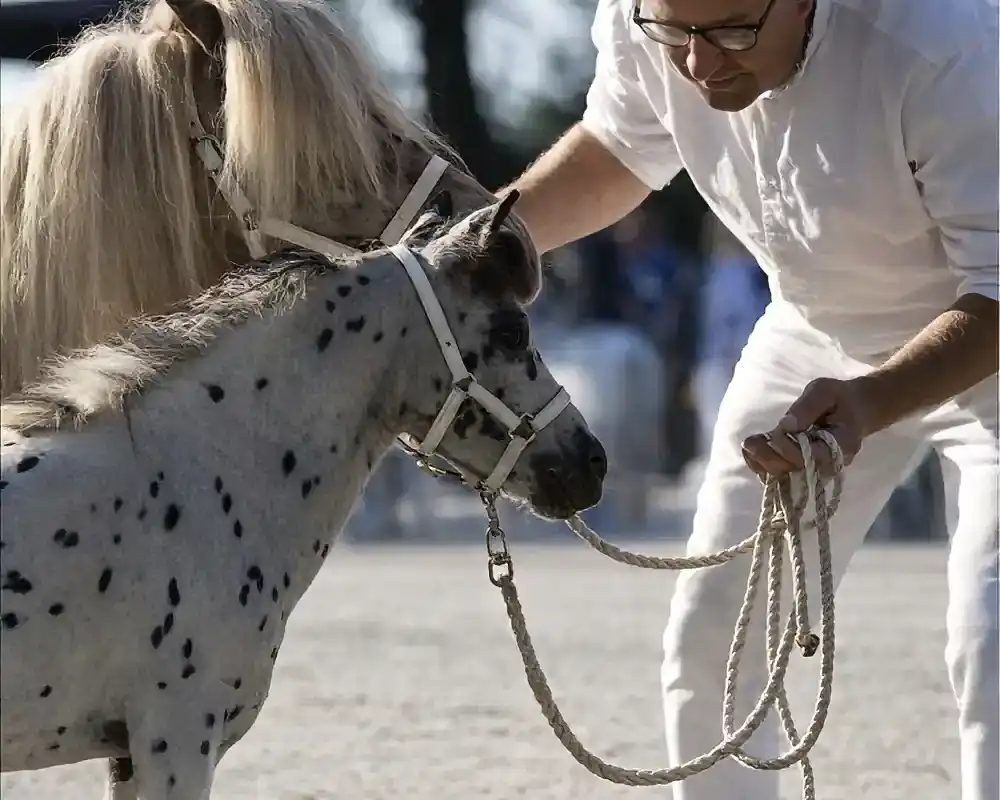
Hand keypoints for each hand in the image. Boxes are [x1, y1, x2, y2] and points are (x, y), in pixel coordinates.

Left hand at [741, 377, 875, 477]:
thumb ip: (808, 407)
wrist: (854, 409)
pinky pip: (782, 471)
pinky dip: (763, 464)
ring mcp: (816, 468)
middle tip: (749, 443)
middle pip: (796, 470)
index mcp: (841, 445)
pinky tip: (750, 452)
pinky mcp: (804, 466)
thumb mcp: (825, 391)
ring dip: (763, 462)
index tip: (773, 436)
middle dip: (770, 458)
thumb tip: (787, 425)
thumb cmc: (840, 398)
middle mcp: (828, 463)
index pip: (813, 458)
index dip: (790, 450)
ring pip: (786, 474)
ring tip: (747, 445)